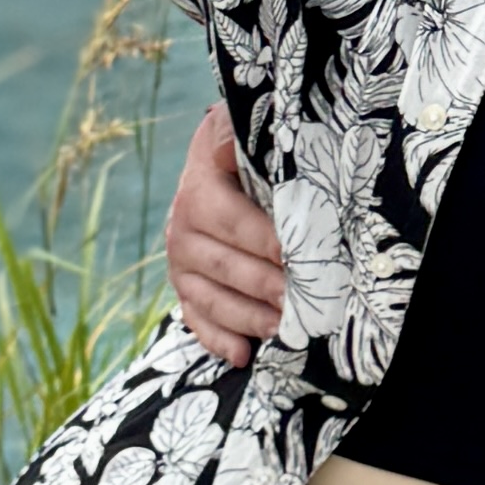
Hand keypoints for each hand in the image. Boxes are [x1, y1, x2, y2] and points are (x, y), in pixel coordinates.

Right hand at [167, 101, 287, 362]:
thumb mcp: (239, 130)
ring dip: (249, 317)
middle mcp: (181, 230)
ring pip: (211, 298)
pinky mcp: (185, 288)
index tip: (296, 254)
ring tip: (285, 329)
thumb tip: (258, 134)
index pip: (231, 220)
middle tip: (303, 302)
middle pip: (224, 266)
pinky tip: (243, 355)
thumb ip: (246, 133)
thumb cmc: (241, 149)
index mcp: (198, 190)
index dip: (265, 239)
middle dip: (266, 286)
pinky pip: (196, 319)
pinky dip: (218, 339)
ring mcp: (180, 263)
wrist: (214, 162)